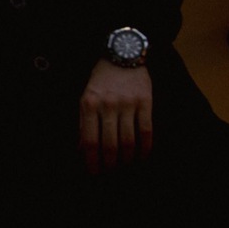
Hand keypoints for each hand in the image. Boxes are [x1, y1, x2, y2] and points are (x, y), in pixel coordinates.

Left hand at [79, 58, 152, 173]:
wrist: (122, 54)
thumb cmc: (100, 79)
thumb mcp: (86, 97)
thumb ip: (83, 122)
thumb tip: (82, 150)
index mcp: (89, 104)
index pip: (90, 140)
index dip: (92, 161)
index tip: (95, 172)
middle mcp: (107, 105)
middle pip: (109, 144)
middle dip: (110, 164)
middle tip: (111, 172)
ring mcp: (128, 104)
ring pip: (129, 141)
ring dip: (127, 159)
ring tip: (125, 166)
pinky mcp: (145, 102)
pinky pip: (146, 131)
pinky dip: (145, 148)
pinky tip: (142, 156)